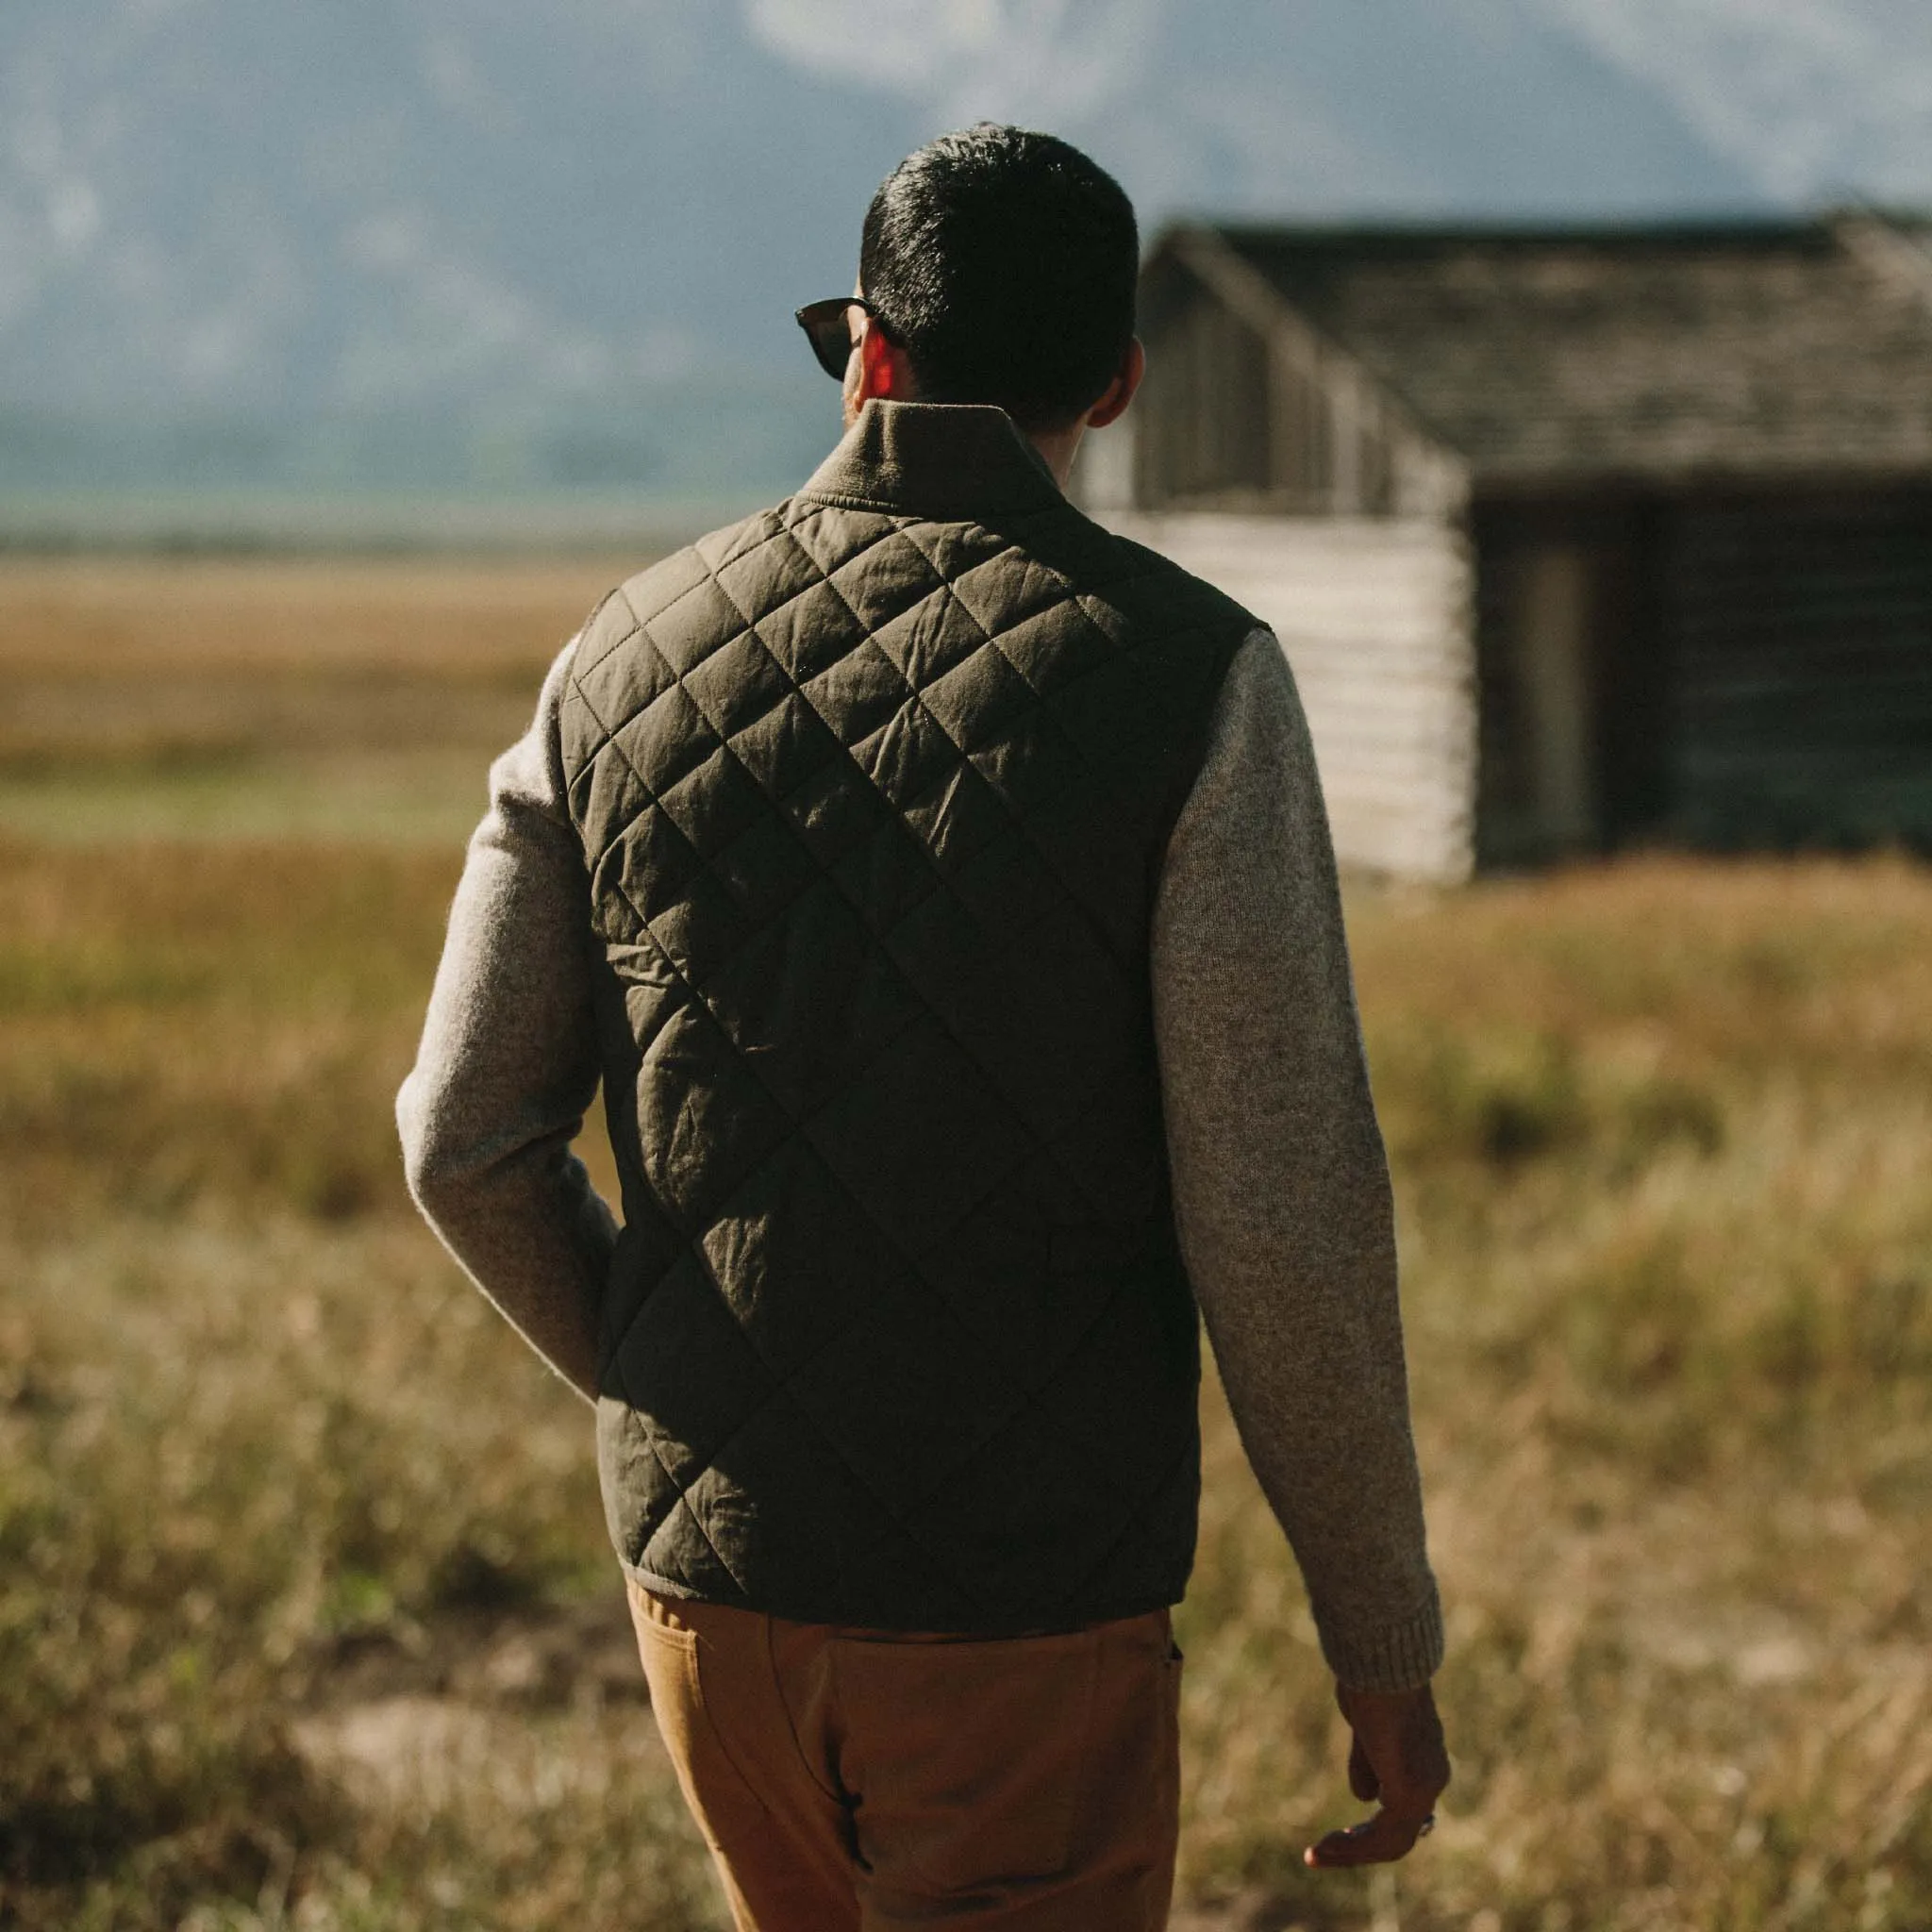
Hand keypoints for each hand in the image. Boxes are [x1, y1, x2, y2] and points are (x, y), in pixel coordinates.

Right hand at [1303, 1680, 1449, 1868]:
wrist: (1382, 1661)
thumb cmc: (1371, 1681)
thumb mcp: (1366, 1727)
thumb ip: (1367, 1761)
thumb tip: (1364, 1798)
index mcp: (1424, 1761)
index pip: (1401, 1810)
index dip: (1369, 1828)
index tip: (1337, 1835)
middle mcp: (1432, 1779)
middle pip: (1398, 1833)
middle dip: (1358, 1846)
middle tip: (1322, 1852)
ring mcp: (1424, 1787)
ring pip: (1391, 1841)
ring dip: (1351, 1852)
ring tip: (1315, 1855)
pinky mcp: (1409, 1791)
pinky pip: (1383, 1837)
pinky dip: (1353, 1848)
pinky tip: (1323, 1848)